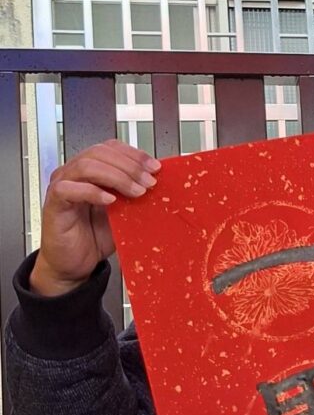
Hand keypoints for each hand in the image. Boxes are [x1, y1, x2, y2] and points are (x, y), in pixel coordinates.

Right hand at [31, 139, 160, 296]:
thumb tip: (158, 186)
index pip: (110, 148)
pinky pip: (69, 189)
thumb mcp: (124, 214)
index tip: (154, 166)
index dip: (133, 154)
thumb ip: (134, 197)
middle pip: (100, 152)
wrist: (75, 266)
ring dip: (117, 177)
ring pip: (87, 166)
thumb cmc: (94, 238)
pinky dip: (92, 192)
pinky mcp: (54, 203)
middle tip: (149, 182)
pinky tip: (110, 200)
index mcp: (90, 171)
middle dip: (130, 166)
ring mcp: (62, 185)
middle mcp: (74, 173)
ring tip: (136, 192)